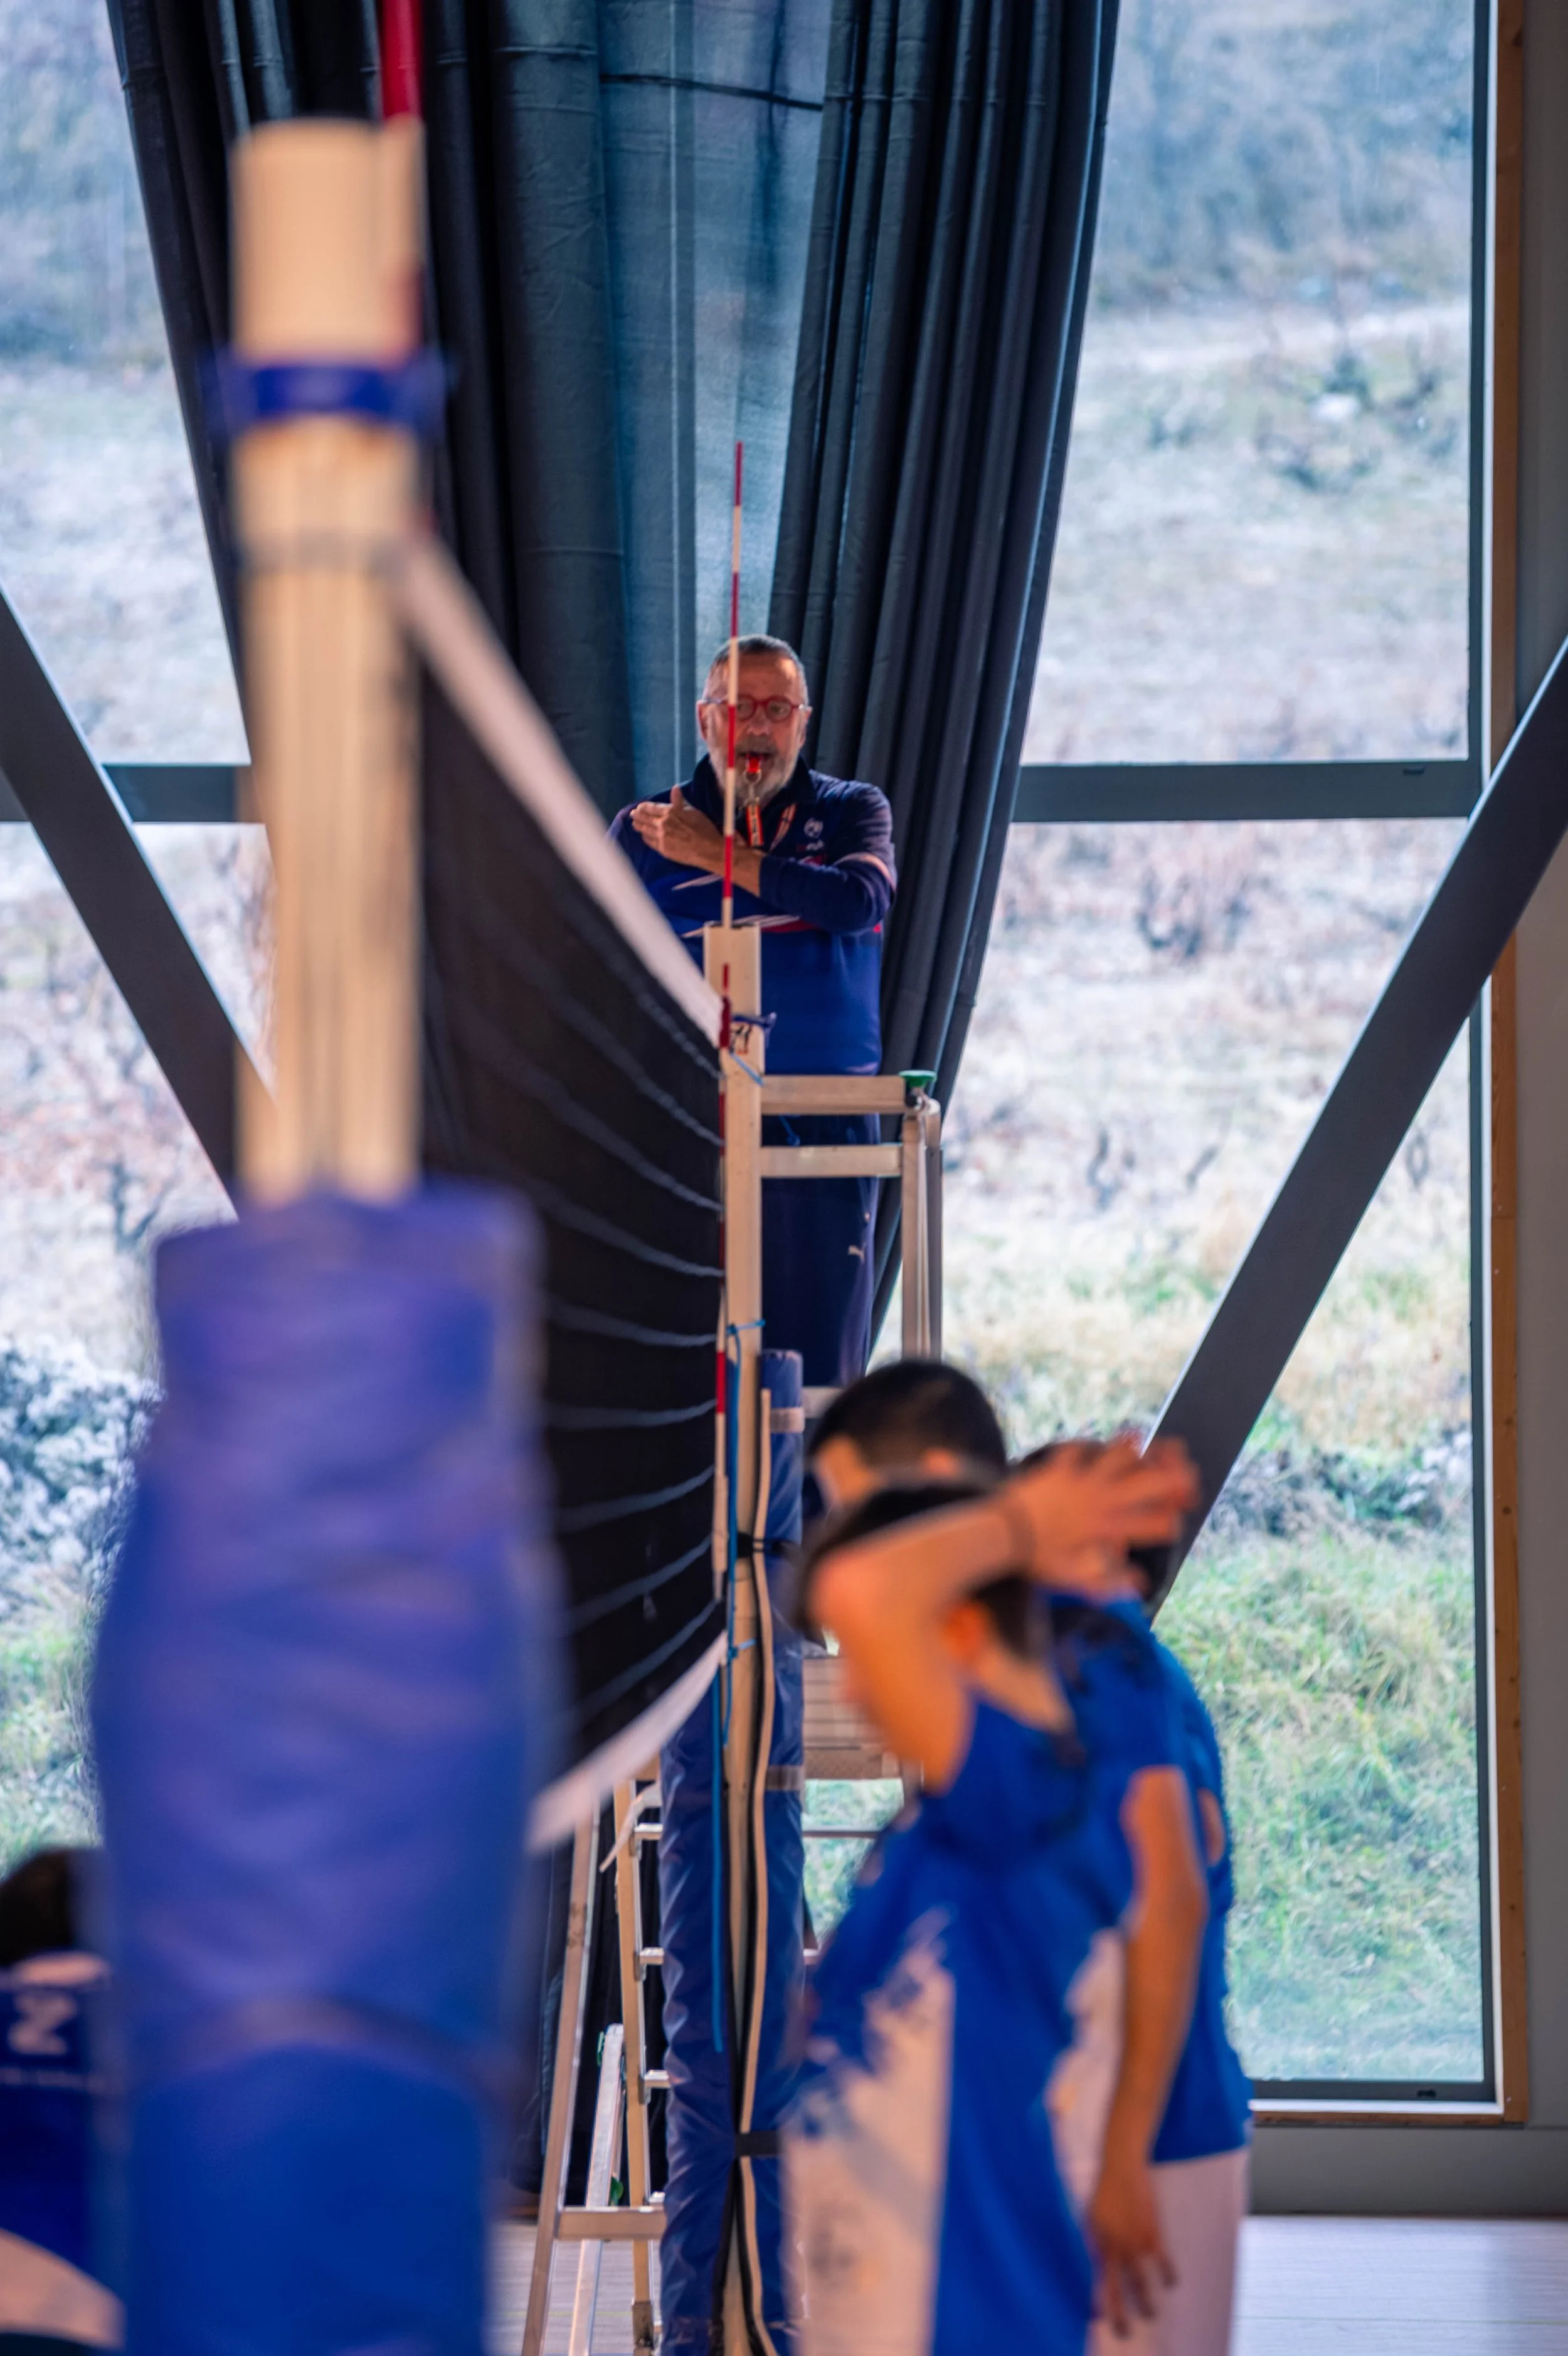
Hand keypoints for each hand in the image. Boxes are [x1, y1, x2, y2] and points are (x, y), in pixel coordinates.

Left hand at [629, 785, 724, 873]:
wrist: (707, 849)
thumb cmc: (703, 829)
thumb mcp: (693, 811)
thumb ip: (680, 801)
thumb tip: (675, 788)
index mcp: (669, 812)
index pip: (650, 807)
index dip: (643, 807)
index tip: (639, 807)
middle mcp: (662, 824)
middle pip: (644, 818)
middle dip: (637, 816)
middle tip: (632, 815)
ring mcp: (661, 837)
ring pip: (645, 830)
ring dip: (638, 826)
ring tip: (634, 824)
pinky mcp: (662, 849)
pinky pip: (649, 841)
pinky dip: (645, 837)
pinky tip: (644, 836)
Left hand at [1001, 1437, 1196, 1585]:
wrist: (1000, 1532)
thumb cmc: (1036, 1560)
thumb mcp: (1075, 1579)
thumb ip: (1110, 1582)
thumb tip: (1141, 1584)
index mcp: (1107, 1528)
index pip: (1151, 1523)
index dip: (1171, 1521)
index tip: (1180, 1518)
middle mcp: (1100, 1499)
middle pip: (1145, 1484)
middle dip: (1171, 1478)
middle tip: (1189, 1470)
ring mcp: (1079, 1480)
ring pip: (1115, 1457)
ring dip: (1131, 1448)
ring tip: (1142, 1440)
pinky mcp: (1056, 1469)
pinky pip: (1075, 1451)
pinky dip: (1084, 1447)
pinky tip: (1090, 1444)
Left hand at [1088, 2144, 1174, 2337]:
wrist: (1121, 2166)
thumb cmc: (1103, 2192)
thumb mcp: (1090, 2218)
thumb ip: (1094, 2243)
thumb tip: (1097, 2264)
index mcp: (1098, 2245)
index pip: (1097, 2282)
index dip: (1099, 2303)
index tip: (1101, 2320)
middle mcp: (1116, 2249)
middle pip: (1118, 2290)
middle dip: (1121, 2314)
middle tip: (1124, 2333)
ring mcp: (1135, 2243)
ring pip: (1141, 2283)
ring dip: (1146, 2302)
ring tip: (1150, 2315)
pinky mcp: (1153, 2233)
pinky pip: (1163, 2262)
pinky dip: (1168, 2274)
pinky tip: (1171, 2284)